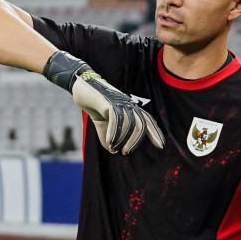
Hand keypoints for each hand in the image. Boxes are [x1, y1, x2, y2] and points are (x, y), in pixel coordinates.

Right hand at [42, 51, 164, 154]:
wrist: (80, 87)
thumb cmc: (94, 105)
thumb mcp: (103, 124)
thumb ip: (109, 137)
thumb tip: (113, 151)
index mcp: (130, 108)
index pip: (147, 121)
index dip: (155, 133)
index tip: (161, 145)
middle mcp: (128, 104)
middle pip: (141, 124)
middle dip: (136, 140)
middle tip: (127, 152)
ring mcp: (119, 102)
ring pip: (129, 123)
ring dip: (124, 139)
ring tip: (118, 150)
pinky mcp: (109, 102)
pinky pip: (116, 119)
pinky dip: (114, 133)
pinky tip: (110, 142)